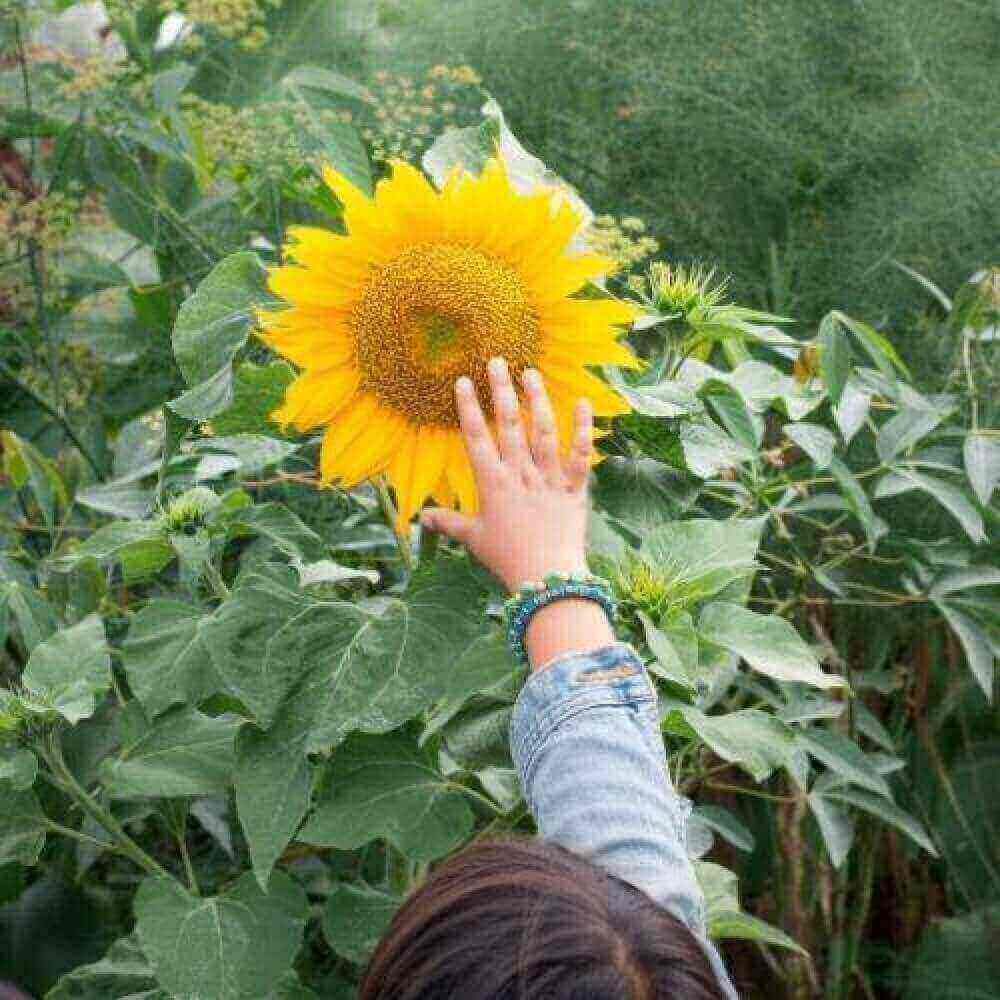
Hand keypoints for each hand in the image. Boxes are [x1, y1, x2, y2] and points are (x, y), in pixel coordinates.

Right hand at [422, 357, 613, 669]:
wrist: (546, 577)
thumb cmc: (506, 559)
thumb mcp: (473, 539)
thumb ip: (448, 523)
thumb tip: (421, 518)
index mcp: (492, 484)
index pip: (476, 437)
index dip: (469, 407)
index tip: (463, 380)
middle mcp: (520, 474)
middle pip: (509, 425)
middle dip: (502, 390)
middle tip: (498, 360)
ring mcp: (549, 479)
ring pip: (542, 432)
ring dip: (537, 400)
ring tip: (532, 372)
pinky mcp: (574, 488)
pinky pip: (581, 455)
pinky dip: (583, 429)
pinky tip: (582, 402)